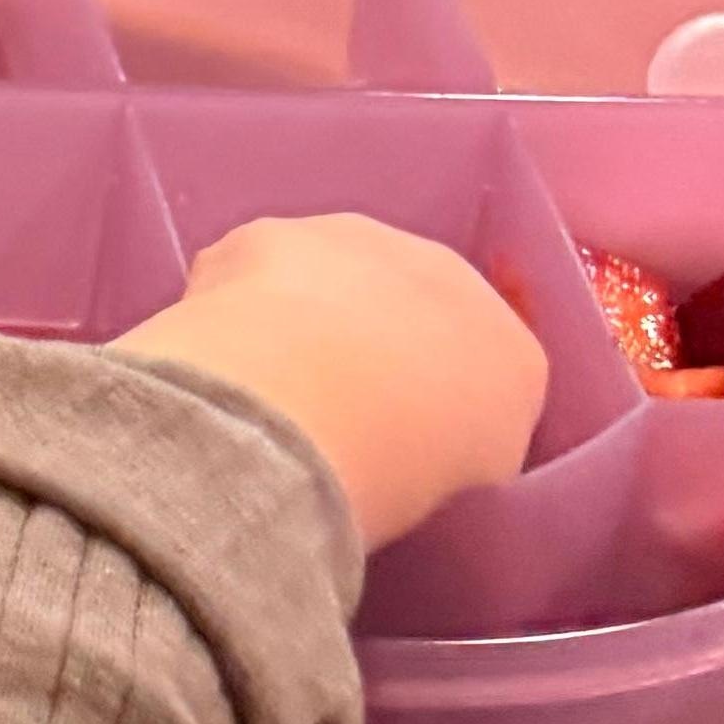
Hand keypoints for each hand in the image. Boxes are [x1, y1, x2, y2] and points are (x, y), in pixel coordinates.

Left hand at [117, 217, 546, 553]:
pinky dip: (232, 309)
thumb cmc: (406, 468)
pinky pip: (250, 275)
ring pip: (328, 277)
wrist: (322, 403)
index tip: (389, 436)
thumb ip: (458, 453)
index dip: (428, 400)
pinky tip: (214, 360)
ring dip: (299, 318)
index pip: (478, 369)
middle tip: (320, 412)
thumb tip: (422, 444)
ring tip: (260, 389)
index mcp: (510, 354)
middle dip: (365, 344)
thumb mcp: (466, 488)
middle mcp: (446, 274)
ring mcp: (357, 242)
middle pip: (406, 307)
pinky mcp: (271, 234)